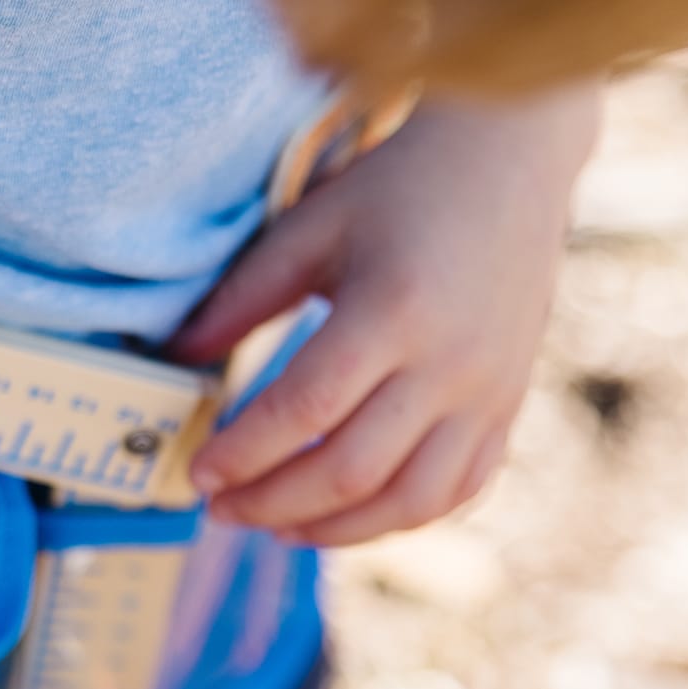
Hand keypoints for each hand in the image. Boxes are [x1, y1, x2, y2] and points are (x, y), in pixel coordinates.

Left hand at [171, 91, 599, 545]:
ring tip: (276, 526)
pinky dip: (395, 518)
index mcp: (394, 310)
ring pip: (407, 502)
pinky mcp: (508, 408)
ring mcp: (489, 393)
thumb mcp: (311, 228)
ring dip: (333, 530)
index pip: (304, 410)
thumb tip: (174, 360)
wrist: (512, 158)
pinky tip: (344, 516)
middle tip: (221, 510)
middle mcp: (451, 363)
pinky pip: (454, 494)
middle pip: (350, 470)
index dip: (244, 453)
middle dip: (273, 503)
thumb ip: (241, 299)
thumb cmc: (398, 189)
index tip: (199, 475)